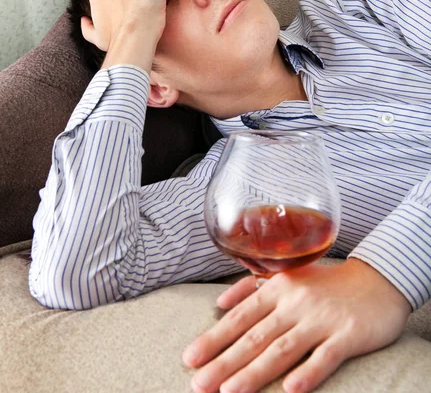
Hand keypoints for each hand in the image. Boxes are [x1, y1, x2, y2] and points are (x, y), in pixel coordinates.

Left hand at [183, 259, 410, 392]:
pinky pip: (326, 356)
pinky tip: (291, 389)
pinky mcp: (348, 334)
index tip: (190, 358)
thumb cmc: (324, 282)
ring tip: (229, 392)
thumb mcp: (286, 275)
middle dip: (225, 361)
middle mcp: (296, 302)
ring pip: (283, 348)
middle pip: (256, 336)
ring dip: (255, 372)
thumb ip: (251, 287)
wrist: (376, 280)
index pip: (240, 316)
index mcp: (278, 287)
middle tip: (199, 384)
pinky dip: (309, 373)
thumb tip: (219, 303)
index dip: (214, 338)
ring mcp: (322, 318)